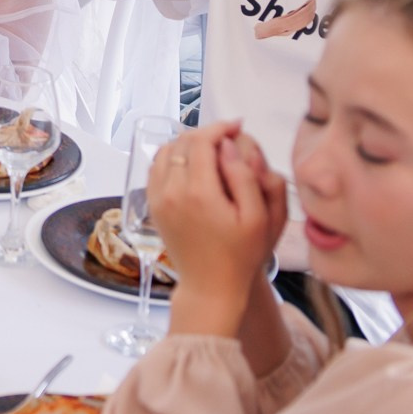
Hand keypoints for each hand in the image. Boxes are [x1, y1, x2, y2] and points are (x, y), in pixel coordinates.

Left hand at [149, 124, 281, 293]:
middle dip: (206, 133)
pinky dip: (172, 157)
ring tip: (211, 149)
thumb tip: (227, 147)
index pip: (201, 141)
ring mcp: (158, 199)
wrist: (211, 286)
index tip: (237, 127)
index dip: (220, 128)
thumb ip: (245, 177)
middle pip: (182, 142)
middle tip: (228, 138)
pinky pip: (157, 168)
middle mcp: (171, 192)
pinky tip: (192, 164)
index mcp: (199, 193)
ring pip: (166, 151)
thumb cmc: (241, 256)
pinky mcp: (153, 206)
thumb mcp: (258, 218)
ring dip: (187, 143)